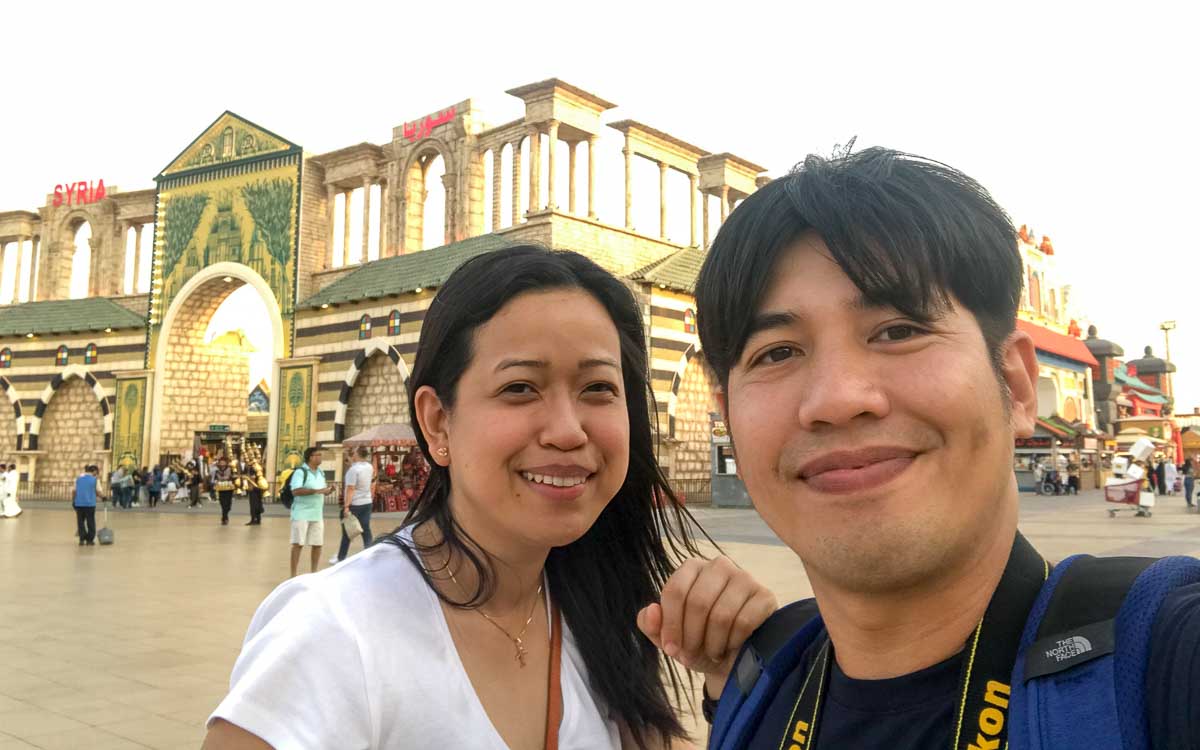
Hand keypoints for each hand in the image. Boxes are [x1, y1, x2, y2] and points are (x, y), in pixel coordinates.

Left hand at [637, 556, 776, 693]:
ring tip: (711, 653)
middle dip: (691, 636)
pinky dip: (732, 642)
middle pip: (698, 602)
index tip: (671, 649)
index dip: (670, 625)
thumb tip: (651, 610)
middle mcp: (719, 566)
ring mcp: (745, 578)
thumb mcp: (670, 638)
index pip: (675, 591)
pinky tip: (730, 647)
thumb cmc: (698, 642)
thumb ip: (651, 624)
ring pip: (721, 614)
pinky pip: (744, 622)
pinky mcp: (765, 596)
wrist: (731, 660)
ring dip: (712, 644)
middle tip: (690, 655)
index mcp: (691, 568)